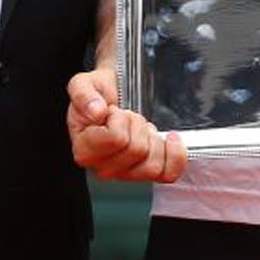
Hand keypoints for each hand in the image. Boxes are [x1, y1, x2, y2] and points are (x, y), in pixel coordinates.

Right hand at [66, 64, 184, 182]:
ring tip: (140, 128)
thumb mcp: (83, 84)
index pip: (116, 139)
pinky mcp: (146, 172)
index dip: (120, 119)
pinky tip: (171, 139)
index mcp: (85, 150)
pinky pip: (168, 174)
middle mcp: (103, 167)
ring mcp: (125, 173)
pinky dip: (175, 156)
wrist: (111, 95)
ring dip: (153, 140)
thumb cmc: (97, 95)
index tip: (112, 112)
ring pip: (153, 166)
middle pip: (137, 151)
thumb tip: (96, 111)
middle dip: (137, 126)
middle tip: (127, 118)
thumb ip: (84, 95)